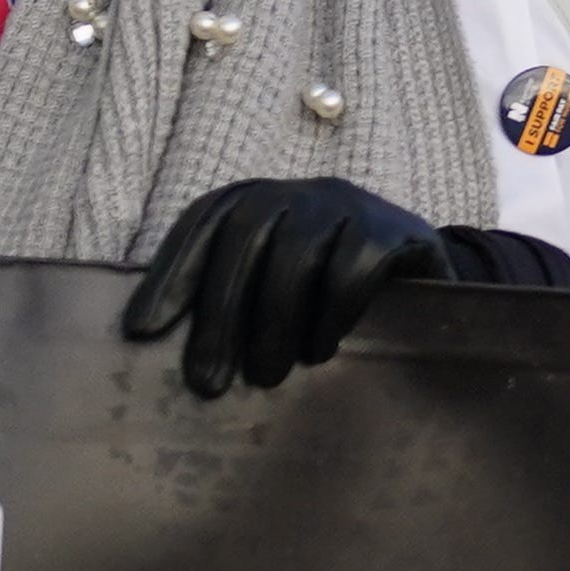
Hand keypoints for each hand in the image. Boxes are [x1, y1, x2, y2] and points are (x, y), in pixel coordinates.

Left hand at [119, 180, 464, 395]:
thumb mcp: (278, 281)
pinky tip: (320, 351)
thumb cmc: (332, 288)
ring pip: (296, 254)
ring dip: (274, 322)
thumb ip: (234, 292)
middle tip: (206, 380)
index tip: (143, 330)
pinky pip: (351, 269)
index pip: (204, 223)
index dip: (171, 273)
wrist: (426, 275)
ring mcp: (347, 203)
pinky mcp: (392, 227)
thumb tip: (161, 342)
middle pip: (245, 239)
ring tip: (266, 378)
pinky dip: (330, 314)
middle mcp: (299, 190)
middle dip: (221, 313)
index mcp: (259, 198)